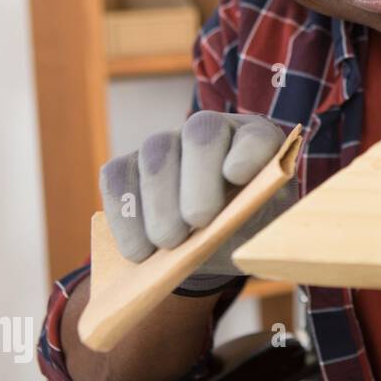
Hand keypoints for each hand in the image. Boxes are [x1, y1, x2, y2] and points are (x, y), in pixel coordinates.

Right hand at [98, 111, 296, 285]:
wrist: (211, 244)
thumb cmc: (246, 230)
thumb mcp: (263, 230)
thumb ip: (257, 223)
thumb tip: (237, 233)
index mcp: (257, 142)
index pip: (256, 136)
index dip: (248, 152)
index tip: (238, 176)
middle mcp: (211, 130)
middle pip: (200, 135)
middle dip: (198, 180)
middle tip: (198, 221)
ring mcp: (167, 143)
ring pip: (156, 154)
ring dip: (160, 202)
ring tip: (168, 243)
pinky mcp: (129, 165)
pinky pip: (118, 178)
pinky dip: (125, 216)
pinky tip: (139, 250)